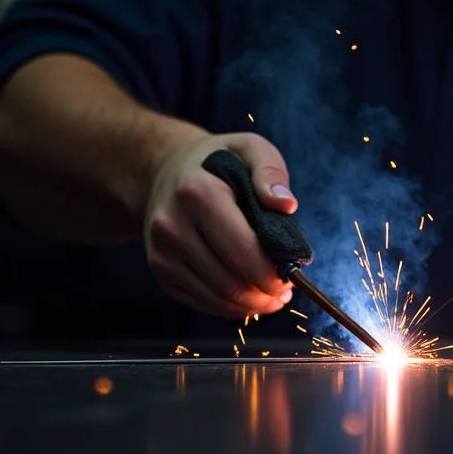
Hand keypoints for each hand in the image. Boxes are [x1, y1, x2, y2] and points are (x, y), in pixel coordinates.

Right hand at [144, 130, 296, 317]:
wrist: (164, 170)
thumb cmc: (218, 162)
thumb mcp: (249, 148)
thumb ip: (270, 171)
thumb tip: (286, 205)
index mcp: (197, 193)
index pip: (243, 251)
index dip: (273, 274)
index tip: (292, 274)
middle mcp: (172, 226)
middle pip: (230, 283)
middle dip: (266, 294)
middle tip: (285, 290)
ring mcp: (161, 252)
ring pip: (217, 298)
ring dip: (251, 304)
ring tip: (272, 295)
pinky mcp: (160, 270)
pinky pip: (202, 302)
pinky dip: (231, 306)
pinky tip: (248, 295)